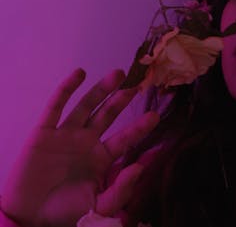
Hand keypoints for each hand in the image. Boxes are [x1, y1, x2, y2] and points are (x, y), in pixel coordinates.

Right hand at [0, 69, 159, 226]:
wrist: (29, 215)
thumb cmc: (66, 212)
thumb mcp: (99, 205)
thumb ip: (121, 189)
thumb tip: (140, 168)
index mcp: (102, 157)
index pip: (125, 139)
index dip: (140, 128)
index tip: (155, 116)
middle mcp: (87, 141)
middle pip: (108, 115)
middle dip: (121, 100)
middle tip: (136, 86)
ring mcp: (66, 134)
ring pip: (87, 106)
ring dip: (101, 89)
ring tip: (118, 74)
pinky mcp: (44, 132)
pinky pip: (56, 107)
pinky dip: (66, 89)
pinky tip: (79, 74)